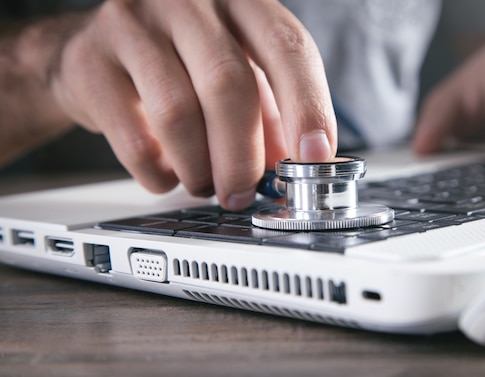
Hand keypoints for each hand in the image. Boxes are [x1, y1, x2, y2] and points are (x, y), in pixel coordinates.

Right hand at [48, 0, 336, 209]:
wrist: (98, 51)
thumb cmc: (182, 62)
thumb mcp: (239, 78)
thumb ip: (272, 117)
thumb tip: (303, 169)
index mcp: (240, 2)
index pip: (287, 48)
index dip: (307, 106)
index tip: (314, 157)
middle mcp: (188, 2)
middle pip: (228, 85)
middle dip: (243, 157)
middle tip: (243, 192)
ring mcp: (134, 24)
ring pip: (178, 114)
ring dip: (199, 169)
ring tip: (204, 184)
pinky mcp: (90, 61)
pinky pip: (133, 138)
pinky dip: (158, 173)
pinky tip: (167, 175)